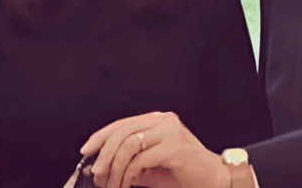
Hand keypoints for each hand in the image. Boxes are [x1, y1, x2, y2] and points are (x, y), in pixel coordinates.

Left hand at [79, 111, 229, 187]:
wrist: (214, 180)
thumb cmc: (184, 173)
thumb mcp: (150, 166)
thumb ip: (129, 162)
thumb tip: (101, 167)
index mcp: (158, 120)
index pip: (122, 124)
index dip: (101, 136)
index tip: (86, 150)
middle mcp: (164, 121)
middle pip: (122, 131)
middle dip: (104, 154)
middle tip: (97, 172)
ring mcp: (170, 131)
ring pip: (129, 143)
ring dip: (115, 166)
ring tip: (111, 182)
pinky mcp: (174, 146)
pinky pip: (141, 158)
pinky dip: (129, 172)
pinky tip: (128, 182)